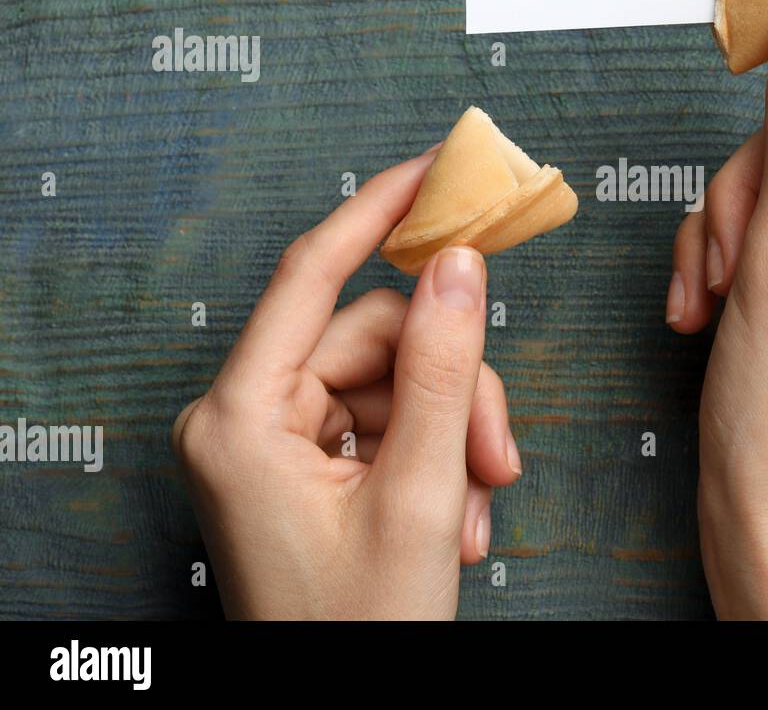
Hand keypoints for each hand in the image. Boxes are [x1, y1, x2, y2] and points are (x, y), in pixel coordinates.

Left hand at [172, 149, 520, 619]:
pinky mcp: (302, 465)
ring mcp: (272, 442)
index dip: (379, 211)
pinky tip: (455, 519)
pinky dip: (434, 459)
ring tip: (476, 509)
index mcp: (240, 417)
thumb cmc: (360, 628)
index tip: (434, 166)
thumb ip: (445, 370)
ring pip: (394, 382)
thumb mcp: (421, 494)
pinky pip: (386, 421)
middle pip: (377, 341)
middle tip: (499, 459)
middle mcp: (244, 417)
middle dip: (453, 391)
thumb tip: (460, 265)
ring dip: (452, 437)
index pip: (313, 273)